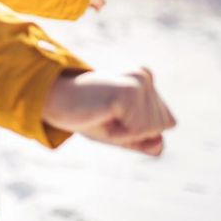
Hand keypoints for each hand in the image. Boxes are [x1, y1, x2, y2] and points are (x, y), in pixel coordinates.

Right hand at [42, 68, 175, 155]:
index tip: (112, 116)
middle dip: (132, 132)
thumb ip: (144, 141)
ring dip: (123, 133)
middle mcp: (144, 76)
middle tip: (104, 115)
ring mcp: (137, 81)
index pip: (166, 123)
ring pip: (151, 130)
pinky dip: (117, 134)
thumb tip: (159, 144)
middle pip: (160, 127)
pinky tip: (99, 116)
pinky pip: (136, 131)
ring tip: (101, 115)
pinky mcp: (128, 91)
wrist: (54, 100)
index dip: (139, 131)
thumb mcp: (120, 132)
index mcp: (146, 79)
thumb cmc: (85, 115)